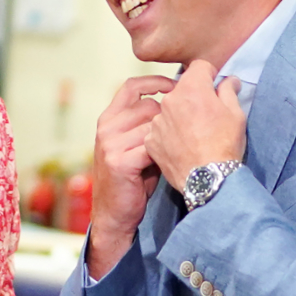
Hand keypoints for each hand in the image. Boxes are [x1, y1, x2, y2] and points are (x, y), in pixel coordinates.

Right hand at [88, 75, 176, 278]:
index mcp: (109, 118)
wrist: (115, 214)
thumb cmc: (132, 180)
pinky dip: (164, 154)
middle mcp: (107, 127)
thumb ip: (148, 125)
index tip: (177, 84)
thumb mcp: (135, 146)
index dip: (156, 81)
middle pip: (149, 105)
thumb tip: (180, 104)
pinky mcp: (118, 161)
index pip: (131, 86)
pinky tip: (169, 163)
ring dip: (170, 137)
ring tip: (178, 150)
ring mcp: (110, 143)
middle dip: (171, 115)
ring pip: (153, 125)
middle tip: (188, 127)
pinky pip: (151, 147)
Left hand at [144, 59, 245, 190]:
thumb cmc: (225, 145)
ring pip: (169, 109)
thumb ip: (229, 91)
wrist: (207, 178)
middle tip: (207, 115)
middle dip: (194, 96)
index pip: (199, 67)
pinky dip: (169, 134)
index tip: (214, 86)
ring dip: (180, 115)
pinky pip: (160, 129)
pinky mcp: (150, 139)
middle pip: (182, 89)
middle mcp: (169, 100)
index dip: (209, 74)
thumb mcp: (236, 114)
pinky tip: (182, 146)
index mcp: (191, 89)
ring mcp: (157, 121)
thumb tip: (228, 80)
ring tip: (194, 134)